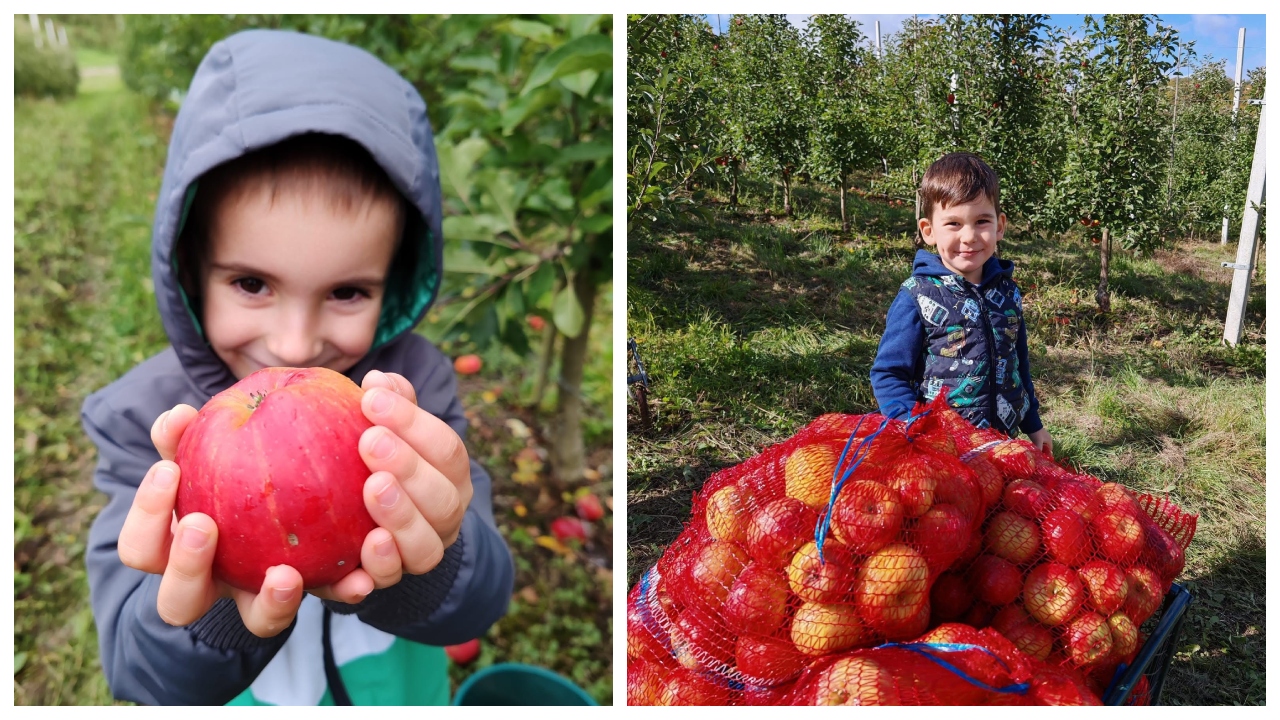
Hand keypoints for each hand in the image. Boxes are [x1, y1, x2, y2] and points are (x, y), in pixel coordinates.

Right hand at [117, 404, 372, 638]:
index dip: (147, 516)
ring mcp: (269, 599)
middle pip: (180, 603)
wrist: (317, 496)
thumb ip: (192, 436)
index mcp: (182, 551)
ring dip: (272, 602)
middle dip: (186, 568)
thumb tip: (176, 416)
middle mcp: (220, 586)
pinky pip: (333, 597)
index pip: (142, 549)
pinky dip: (347, 586)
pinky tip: (361, 570)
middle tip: (204, 526)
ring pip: (261, 621)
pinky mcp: (325, 591)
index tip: (168, 469)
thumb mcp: (214, 448)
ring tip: (286, 575)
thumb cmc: (243, 465)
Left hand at [354, 369, 472, 590]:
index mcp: (451, 476)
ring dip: (401, 516)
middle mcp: (446, 517)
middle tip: (370, 440)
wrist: (369, 534)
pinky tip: (366, 546)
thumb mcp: (388, 433)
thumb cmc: (378, 465)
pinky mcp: (389, 581)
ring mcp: (422, 552)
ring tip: (373, 488)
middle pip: (443, 498)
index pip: (446, 448)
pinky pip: (391, 581)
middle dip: (409, 467)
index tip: (370, 398)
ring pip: (425, 545)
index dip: (413, 423)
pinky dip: (381, 566)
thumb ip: (390, 406)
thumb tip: (378, 380)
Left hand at [1028, 428, 1053, 458]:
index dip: (1047, 454)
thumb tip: (1038, 457)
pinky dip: (1037, 446)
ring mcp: (1042, 436)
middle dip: (1043, 452)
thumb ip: (1039, 450)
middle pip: (1046, 447)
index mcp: (1049, 440)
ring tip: (1036, 454)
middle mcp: (1047, 438)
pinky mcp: (1038, 435)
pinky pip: (1038, 443)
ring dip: (1039, 449)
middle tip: (1039, 457)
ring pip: (1042, 445)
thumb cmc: (1036, 434)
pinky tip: (1033, 448)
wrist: (1030, 424)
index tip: (1044, 458)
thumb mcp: (1038, 443)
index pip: (1050, 449)